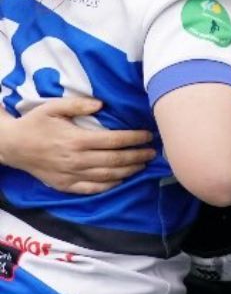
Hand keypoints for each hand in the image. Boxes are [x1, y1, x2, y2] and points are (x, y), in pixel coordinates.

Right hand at [0, 100, 155, 194]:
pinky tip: (120, 181)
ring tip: (143, 165)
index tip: (148, 136)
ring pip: (106, 177)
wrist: (12, 146)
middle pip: (114, 161)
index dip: (134, 139)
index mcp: (77, 140)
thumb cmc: (36, 123)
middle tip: (153, 152)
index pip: (114, 141)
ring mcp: (70, 175)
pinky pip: (90, 189)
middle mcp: (76, 160)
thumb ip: (79, 104)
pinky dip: (108, 186)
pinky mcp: (64, 185)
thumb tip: (102, 104)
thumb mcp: (54, 107)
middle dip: (136, 157)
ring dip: (127, 172)